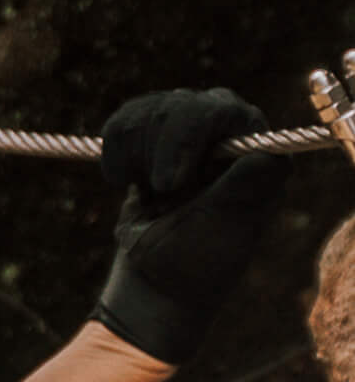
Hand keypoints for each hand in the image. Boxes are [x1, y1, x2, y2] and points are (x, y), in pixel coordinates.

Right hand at [91, 88, 289, 366]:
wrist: (154, 276)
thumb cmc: (195, 261)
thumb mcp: (220, 230)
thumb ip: (243, 188)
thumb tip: (268, 152)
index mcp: (257, 154)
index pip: (223, 113)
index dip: (186, 137)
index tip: (167, 184)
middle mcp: (230, 136)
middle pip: (182, 105)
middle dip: (155, 148)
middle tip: (153, 191)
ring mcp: (193, 133)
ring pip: (150, 108)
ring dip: (133, 153)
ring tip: (142, 191)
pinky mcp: (157, 137)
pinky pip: (127, 117)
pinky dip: (114, 149)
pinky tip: (122, 181)